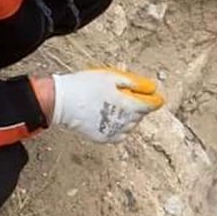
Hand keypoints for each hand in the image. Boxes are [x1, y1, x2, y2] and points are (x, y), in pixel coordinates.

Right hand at [46, 68, 163, 142]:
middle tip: (124, 95)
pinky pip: (119, 135)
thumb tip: (152, 88)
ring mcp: (114, 132)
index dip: (155, 100)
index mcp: (129, 106)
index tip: (156, 98)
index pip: (151, 106)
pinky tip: (108, 117)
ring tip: (112, 105)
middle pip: (140, 115)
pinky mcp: (104, 138)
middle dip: (137, 106)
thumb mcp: (112, 77)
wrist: (61, 101)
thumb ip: (135, 83)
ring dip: (128, 117)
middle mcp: (124, 123)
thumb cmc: (85, 86)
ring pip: (130, 126)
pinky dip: (118, 127)